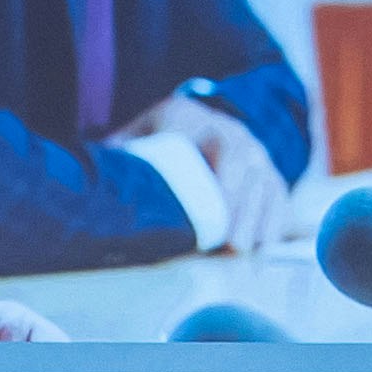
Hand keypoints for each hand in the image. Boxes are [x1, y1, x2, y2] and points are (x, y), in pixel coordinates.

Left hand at [123, 89, 293, 250]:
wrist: (187, 126)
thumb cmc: (150, 142)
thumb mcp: (131, 140)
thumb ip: (117, 159)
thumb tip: (93, 188)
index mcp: (188, 117)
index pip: (213, 142)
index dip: (219, 174)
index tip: (217, 204)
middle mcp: (228, 129)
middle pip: (244, 164)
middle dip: (241, 206)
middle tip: (232, 245)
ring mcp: (252, 150)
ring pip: (265, 182)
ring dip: (259, 220)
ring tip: (247, 254)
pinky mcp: (266, 172)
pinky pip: (278, 196)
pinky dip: (275, 223)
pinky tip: (264, 250)